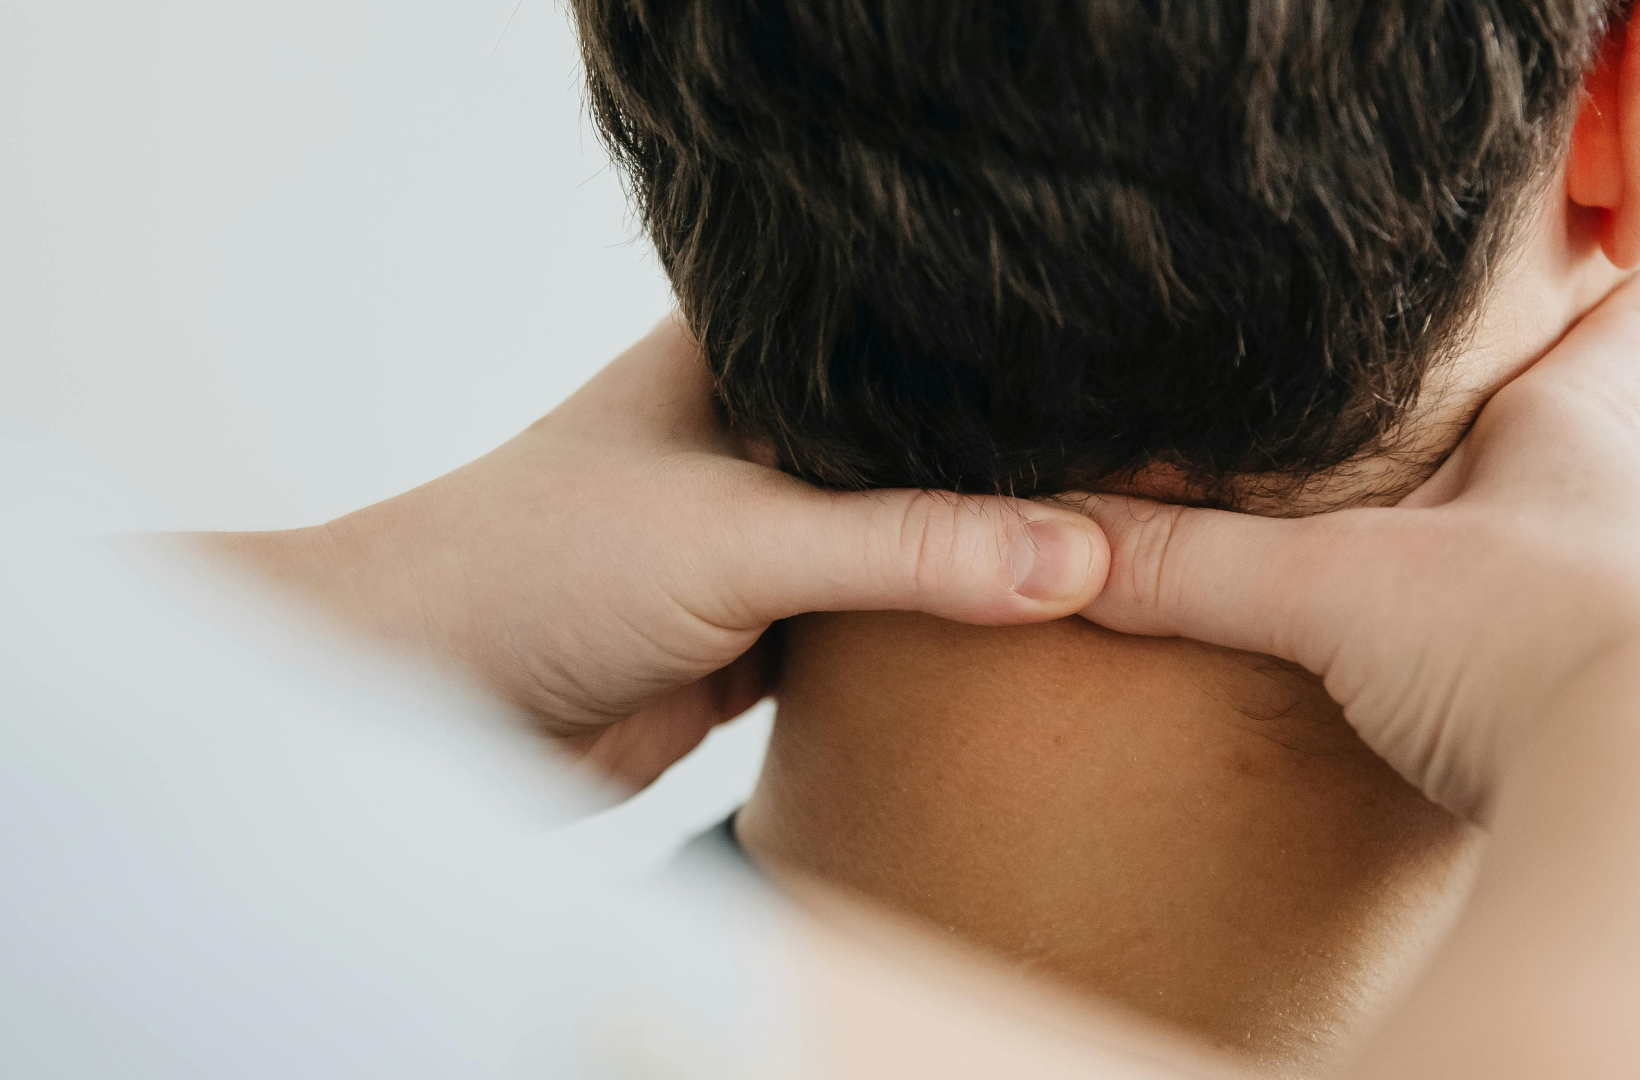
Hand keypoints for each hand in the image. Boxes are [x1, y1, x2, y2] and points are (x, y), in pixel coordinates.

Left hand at [211, 317, 1107, 789]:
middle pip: (927, 449)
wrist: (427, 705)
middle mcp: (766, 430)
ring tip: (1112, 564)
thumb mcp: (741, 537)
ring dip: (977, 569)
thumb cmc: (538, 568)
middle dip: (1012, 481)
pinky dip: (937, 642)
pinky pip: (882, 626)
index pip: (919, 341)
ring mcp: (769, 530)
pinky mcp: (766, 626)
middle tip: (1142, 496)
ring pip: (910, 541)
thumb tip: (1082, 556)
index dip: (1017, 372)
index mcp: (752, 350)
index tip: (1126, 406)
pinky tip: (1025, 642)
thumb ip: (909, 544)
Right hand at [1081, 257, 1639, 815]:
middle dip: (1619, 398)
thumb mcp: (1334, 589)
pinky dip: (1566, 637)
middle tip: (1570, 375)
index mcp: (1584, 440)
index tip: (1623, 246)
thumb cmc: (1530, 645)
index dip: (1622, 282)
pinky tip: (1510, 662)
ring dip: (1595, 525)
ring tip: (1531, 521)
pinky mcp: (1637, 719)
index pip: (1631, 325)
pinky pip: (1606, 653)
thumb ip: (1194, 563)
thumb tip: (1064, 541)